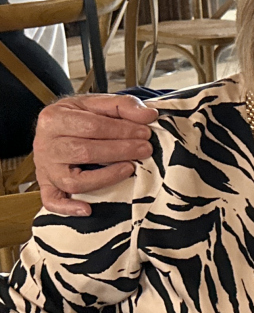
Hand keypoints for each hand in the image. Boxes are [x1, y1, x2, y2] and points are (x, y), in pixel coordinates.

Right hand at [33, 95, 155, 216]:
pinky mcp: (46, 185)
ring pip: (72, 180)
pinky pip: (53, 200)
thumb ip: (123, 105)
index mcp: (54, 118)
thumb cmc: (79, 116)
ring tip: (130, 168)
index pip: (92, 126)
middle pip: (84, 152)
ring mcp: (45, 167)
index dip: (122, 130)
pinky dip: (68, 207)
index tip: (145, 133)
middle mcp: (45, 144)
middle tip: (145, 149)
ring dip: (105, 177)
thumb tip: (149, 115)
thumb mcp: (97, 103)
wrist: (56, 126)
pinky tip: (88, 209)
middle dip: (120, 151)